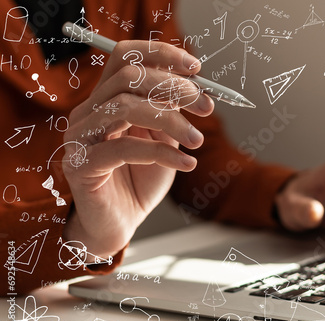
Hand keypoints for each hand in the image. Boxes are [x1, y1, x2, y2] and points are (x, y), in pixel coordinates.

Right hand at [62, 41, 213, 257]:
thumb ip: (169, 113)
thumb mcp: (162, 140)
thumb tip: (197, 88)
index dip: (161, 55)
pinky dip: (162, 154)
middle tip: (206, 106)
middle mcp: (88, 111)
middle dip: (174, 87)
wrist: (118, 223)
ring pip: (125, 107)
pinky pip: (123, 149)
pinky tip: (187, 164)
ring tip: (198, 140)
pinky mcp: (81, 165)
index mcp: (106, 99)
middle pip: (128, 77)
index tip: (195, 67)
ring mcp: (80, 137)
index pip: (125, 57)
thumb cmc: (140, 180)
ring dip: (172, 120)